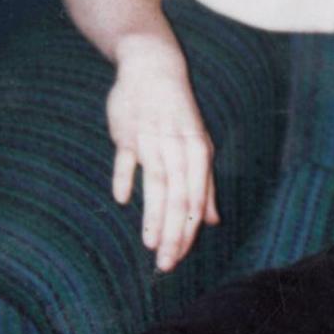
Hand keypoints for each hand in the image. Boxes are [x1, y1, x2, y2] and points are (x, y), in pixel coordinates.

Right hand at [107, 35, 219, 271]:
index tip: (179, 257)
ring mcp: (152, 140)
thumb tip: (211, 221)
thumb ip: (203, 186)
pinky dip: (125, 177)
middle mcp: (178, 148)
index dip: (187, 231)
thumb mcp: (198, 148)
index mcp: (198, 153)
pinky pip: (127, 159)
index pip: (194, 201)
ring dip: (154, 215)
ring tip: (151, 244)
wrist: (154, 69)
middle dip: (173, 234)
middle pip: (178, 198)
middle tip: (165, 264)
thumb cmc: (179, 115)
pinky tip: (122, 199)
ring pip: (157, 183)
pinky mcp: (127, 133)